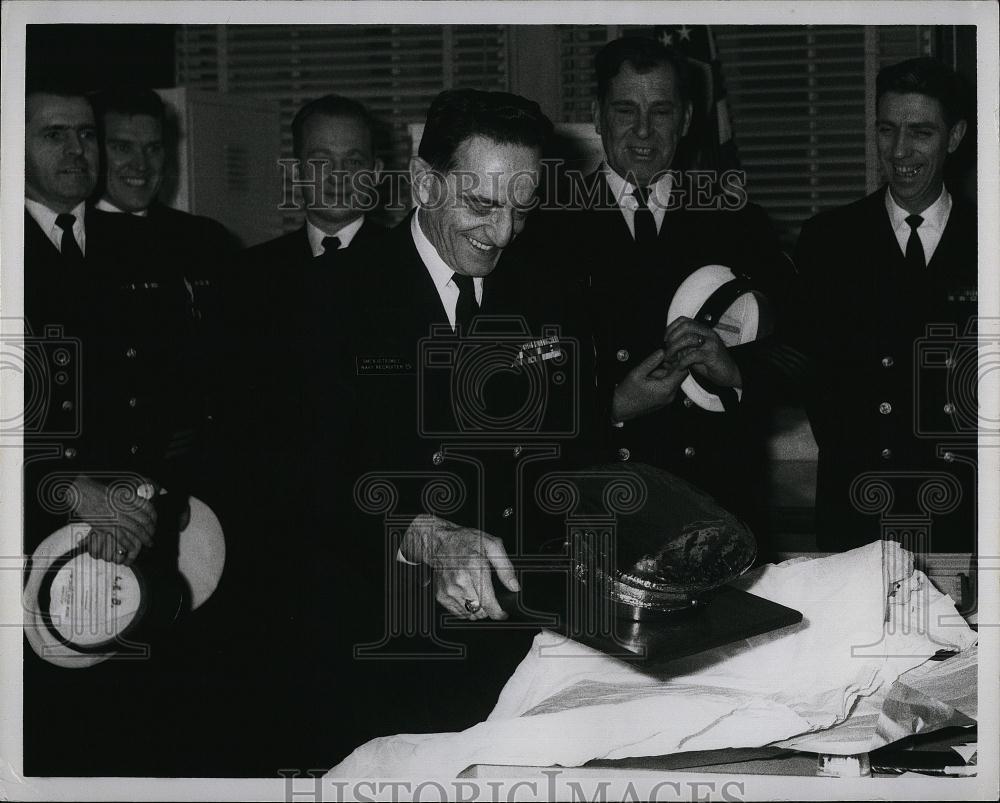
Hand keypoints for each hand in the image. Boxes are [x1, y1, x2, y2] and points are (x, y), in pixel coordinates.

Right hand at [71, 475, 157, 565]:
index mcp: (128, 497)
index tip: (155, 522)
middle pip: (143, 521)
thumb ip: (130, 501)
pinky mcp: (105, 525)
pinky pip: (121, 537)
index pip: (147, 508)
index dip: (154, 517)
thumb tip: (141, 510)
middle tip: (152, 536)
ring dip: (143, 538)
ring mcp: (114, 516)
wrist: (80, 492)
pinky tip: (133, 547)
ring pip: (135, 530)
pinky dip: (128, 543)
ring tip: (147, 543)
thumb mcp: (118, 493)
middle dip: (151, 531)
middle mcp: (123, 507)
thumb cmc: (98, 492)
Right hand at [401, 514, 519, 620]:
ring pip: (469, 613)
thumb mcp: (491, 545)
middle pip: (480, 610)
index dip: (498, 612)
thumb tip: (514, 586)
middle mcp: (460, 581)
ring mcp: (449, 589)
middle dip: (489, 609)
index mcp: (474, 567)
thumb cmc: (465, 541)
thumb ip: (505, 567)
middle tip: (490, 599)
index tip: (503, 614)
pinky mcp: (442, 595)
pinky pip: (458, 612)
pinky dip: (466, 609)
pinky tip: (468, 596)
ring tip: (478, 596)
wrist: (440, 541)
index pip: (488, 601)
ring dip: (477, 609)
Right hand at [611, 348, 686, 422]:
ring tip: (648, 375)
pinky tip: (648, 380)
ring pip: (671, 379)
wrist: (619, 409)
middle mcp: (670, 395)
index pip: (683, 371)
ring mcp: (667, 398)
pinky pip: (666, 385)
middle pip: (678, 375)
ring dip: (663, 373)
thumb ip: (651, 361)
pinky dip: (660, 379)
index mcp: (666, 388)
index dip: (678, 360)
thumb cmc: (626, 394)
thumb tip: (662, 352)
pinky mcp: (663, 400)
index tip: (670, 354)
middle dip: (668, 366)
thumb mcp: (637, 373)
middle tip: (655, 363)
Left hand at [663, 317, 741, 388]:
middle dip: (672, 337)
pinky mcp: (712, 355)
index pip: (684, 320)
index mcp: (702, 330)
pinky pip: (693, 355)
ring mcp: (711, 343)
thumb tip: (667, 347)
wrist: (729, 373)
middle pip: (685, 326)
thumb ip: (683, 348)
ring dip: (675, 349)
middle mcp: (707, 333)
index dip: (671, 328)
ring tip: (671, 359)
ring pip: (688, 339)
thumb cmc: (710, 363)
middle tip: (667, 350)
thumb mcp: (693, 353)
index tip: (664, 340)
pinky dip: (683, 361)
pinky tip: (680, 367)